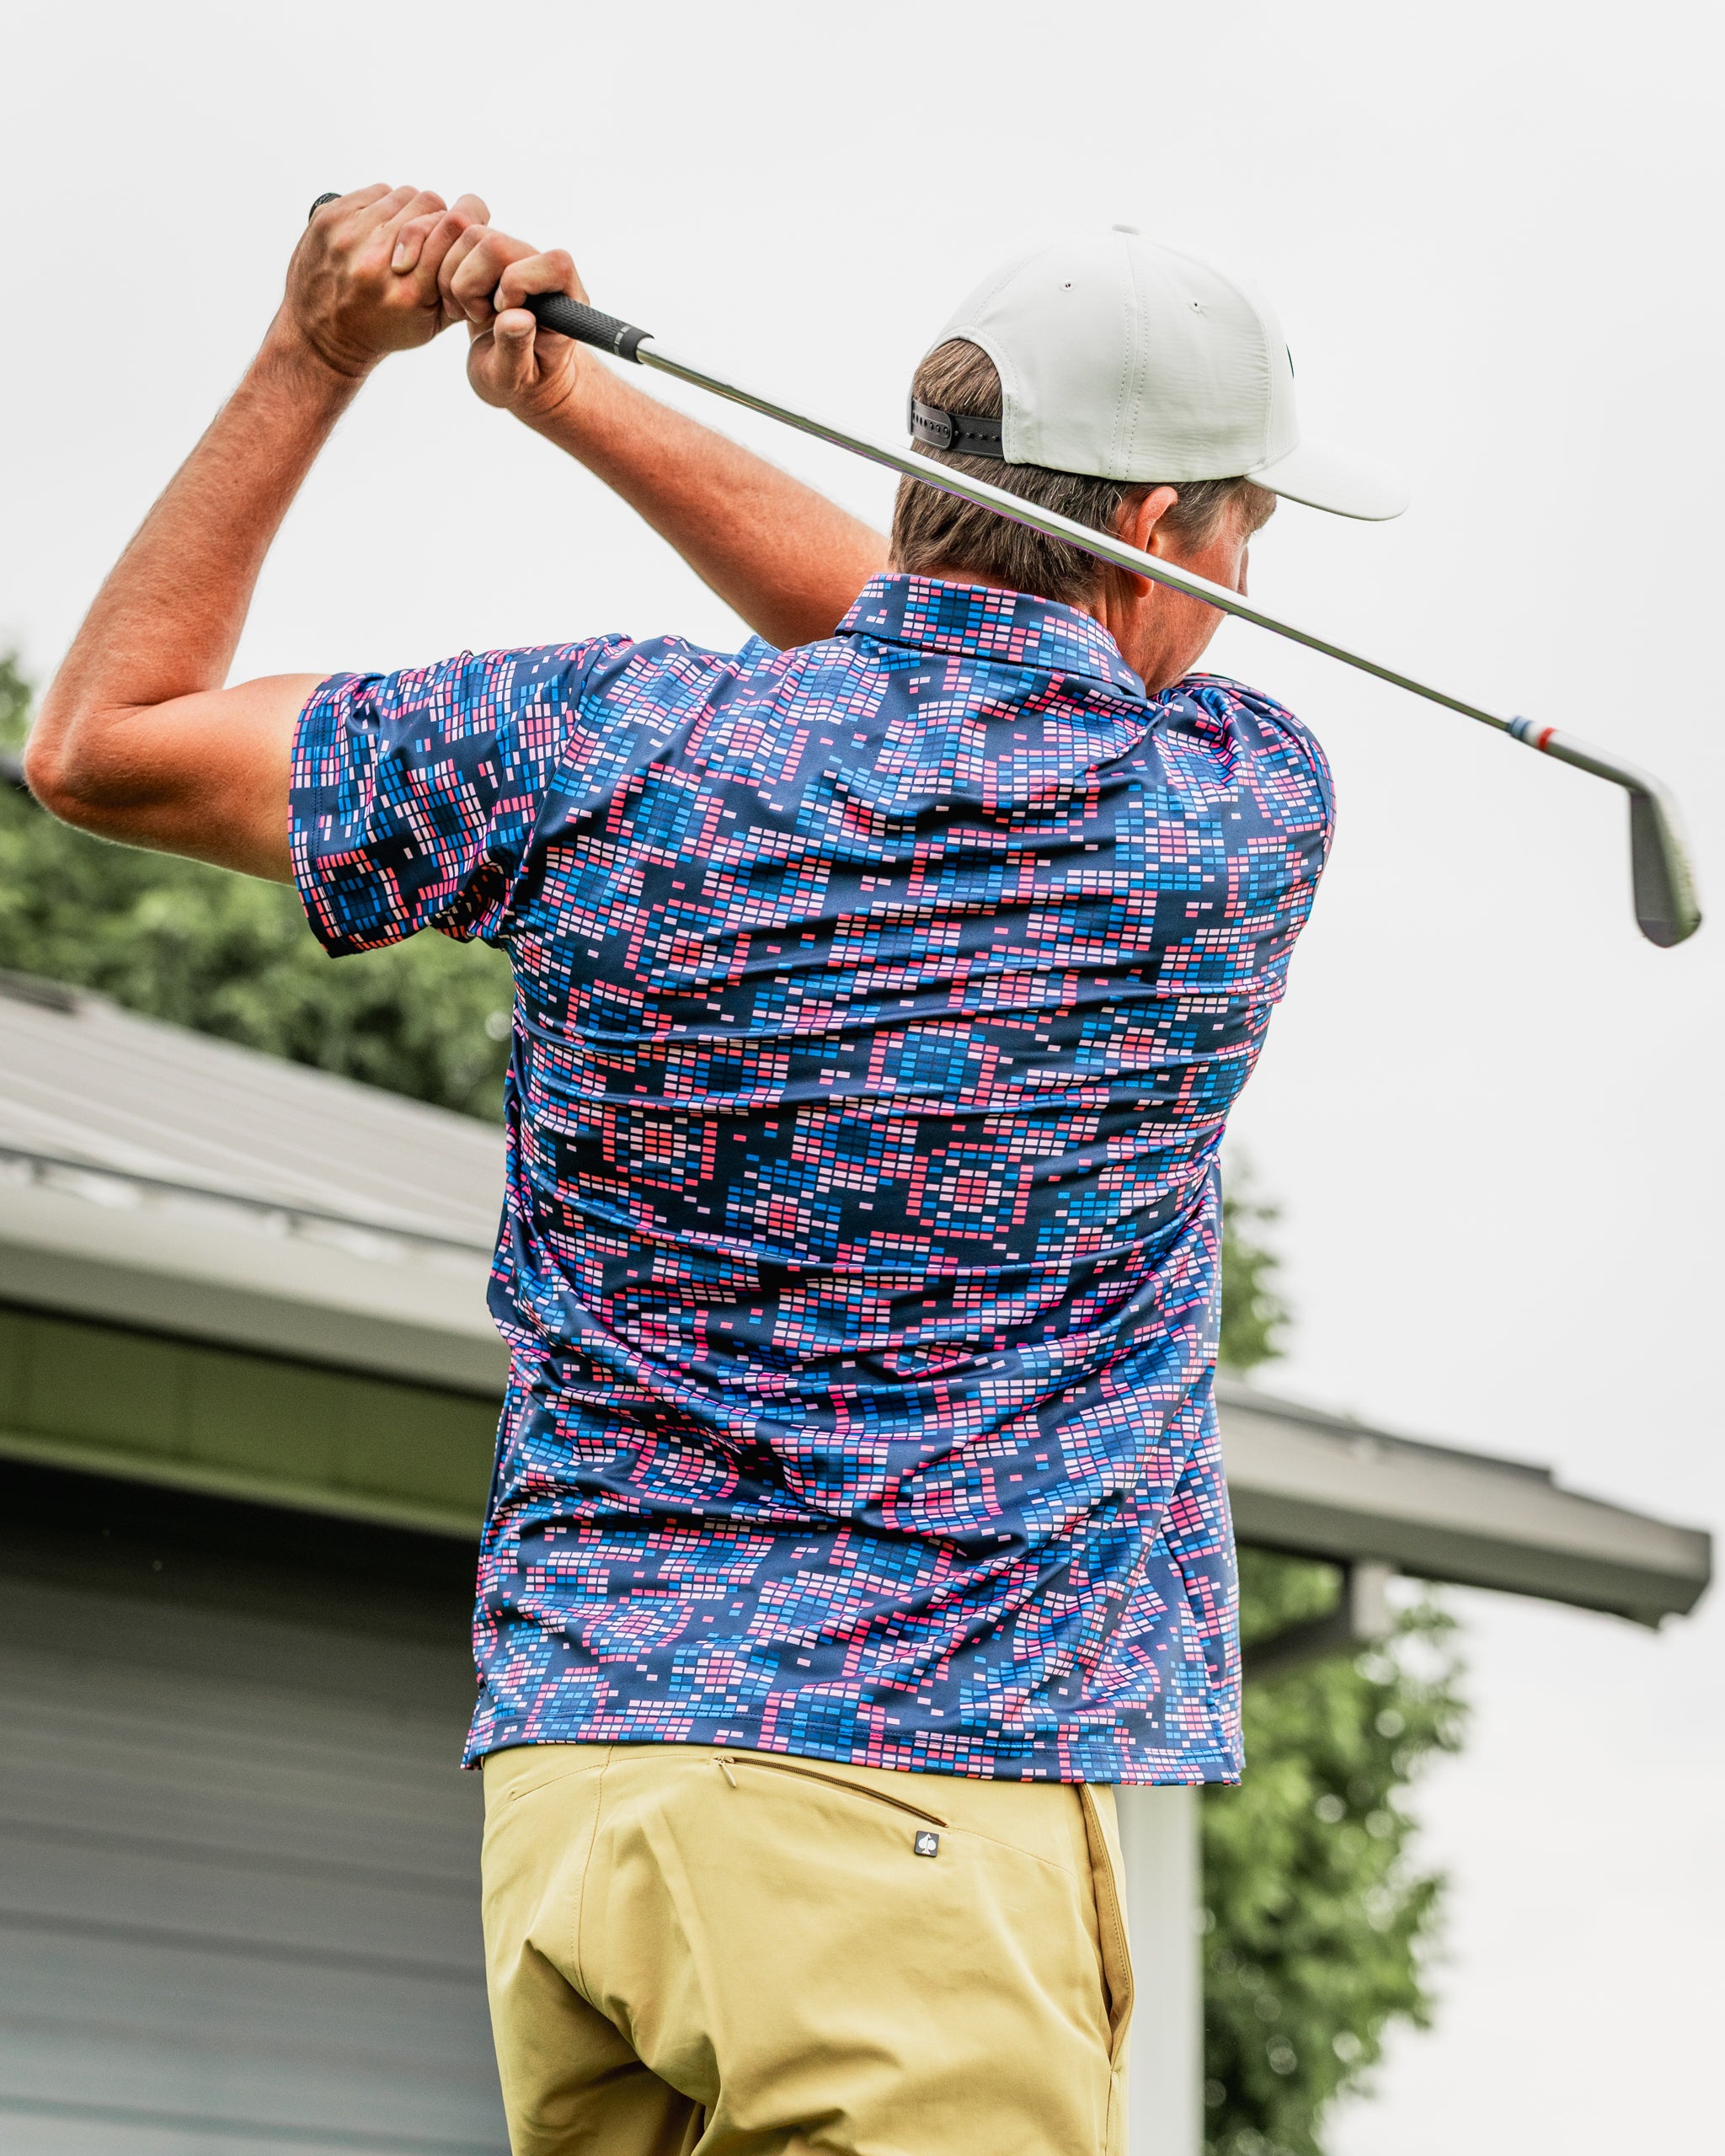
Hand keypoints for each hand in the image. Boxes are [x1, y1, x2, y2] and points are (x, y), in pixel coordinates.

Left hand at [279, 184, 489, 377]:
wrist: (322, 335)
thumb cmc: (385, 329)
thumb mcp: (431, 323)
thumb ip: (461, 287)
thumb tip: (484, 240)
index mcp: (409, 290)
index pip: (453, 226)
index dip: (467, 220)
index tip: (469, 227)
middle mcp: (376, 261)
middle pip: (429, 203)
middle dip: (437, 217)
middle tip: (433, 235)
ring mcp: (348, 236)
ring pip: (403, 194)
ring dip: (410, 211)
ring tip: (405, 236)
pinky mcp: (329, 218)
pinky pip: (375, 191)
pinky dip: (384, 206)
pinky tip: (380, 231)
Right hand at [438, 225, 591, 422]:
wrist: (512, 370)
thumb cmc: (521, 381)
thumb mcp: (514, 378)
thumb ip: (516, 349)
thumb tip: (518, 317)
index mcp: (565, 300)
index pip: (556, 264)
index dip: (519, 284)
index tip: (503, 314)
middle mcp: (542, 268)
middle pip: (498, 244)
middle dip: (474, 284)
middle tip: (480, 318)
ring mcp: (515, 256)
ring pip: (472, 237)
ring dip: (458, 281)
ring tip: (471, 314)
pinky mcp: (491, 252)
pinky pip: (456, 240)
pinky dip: (446, 274)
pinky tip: (462, 304)